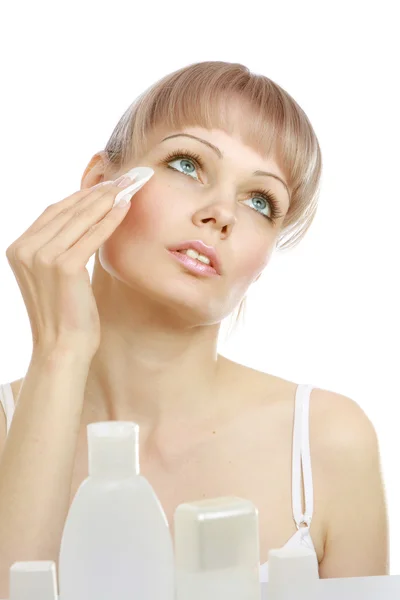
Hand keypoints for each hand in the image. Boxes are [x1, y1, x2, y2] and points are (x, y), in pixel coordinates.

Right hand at [5, 171, 147, 357]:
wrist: (63, 347)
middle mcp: (24, 248)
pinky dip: (110, 219)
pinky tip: (125, 207)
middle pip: (66, 210)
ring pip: (80, 219)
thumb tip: (86, 217)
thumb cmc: (65, 314)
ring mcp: (42, 256)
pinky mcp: (64, 266)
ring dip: (106, 200)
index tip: (104, 185)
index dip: (81, 196)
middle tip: (121, 179)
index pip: (54, 212)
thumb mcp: (56, 275)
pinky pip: (92, 235)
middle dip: (97, 192)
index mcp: (19, 248)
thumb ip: (60, 246)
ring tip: (127, 187)